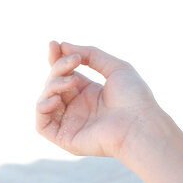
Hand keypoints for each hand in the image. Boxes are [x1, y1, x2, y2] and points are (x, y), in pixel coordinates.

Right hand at [36, 41, 160, 159]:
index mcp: (90, 93)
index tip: (54, 44)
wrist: (140, 124)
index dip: (57, 59)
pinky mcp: (65, 139)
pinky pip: (42, 124)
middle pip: (54, 83)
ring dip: (53, 84)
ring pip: (46, 100)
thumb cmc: (135, 98)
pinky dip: (43, 107)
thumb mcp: (116, 67)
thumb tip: (63, 45)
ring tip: (73, 80)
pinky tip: (56, 98)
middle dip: (59, 67)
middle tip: (74, 61)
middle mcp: (79, 108)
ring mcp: (71, 123)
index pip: (64, 75)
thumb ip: (91, 54)